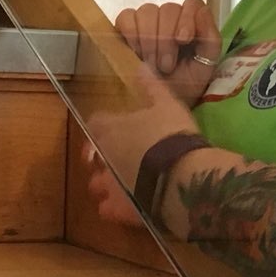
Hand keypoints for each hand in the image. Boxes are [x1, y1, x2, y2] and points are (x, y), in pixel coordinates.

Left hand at [79, 69, 205, 231]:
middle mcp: (103, 157)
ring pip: (96, 184)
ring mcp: (109, 184)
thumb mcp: (168, 104)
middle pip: (91, 156)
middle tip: (120, 157)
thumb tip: (141, 66)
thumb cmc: (173, 134)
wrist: (183, 175)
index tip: (114, 127)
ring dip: (106, 183)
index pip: (95, 123)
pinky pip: (106, 210)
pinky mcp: (119, 208)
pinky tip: (128, 206)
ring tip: (122, 184)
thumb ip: (152, 87)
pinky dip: (114, 208)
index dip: (104, 125)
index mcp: (111, 128)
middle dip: (102, 157)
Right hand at [115, 0, 219, 105]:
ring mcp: (147, 19)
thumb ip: (210, 39)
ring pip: (147, 11)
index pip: (192, 4)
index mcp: (192, 22)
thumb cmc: (186, 83)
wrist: (160, 104)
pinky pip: (126, 17)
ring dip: (149, 40)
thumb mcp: (205, 66)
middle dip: (166, 40)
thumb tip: (202, 11)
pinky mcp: (125, 26)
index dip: (187, 18)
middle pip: (168, 9)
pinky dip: (131, 33)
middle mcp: (170, 16)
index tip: (183, 40)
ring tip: (150, 64)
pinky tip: (135, 52)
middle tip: (166, 66)